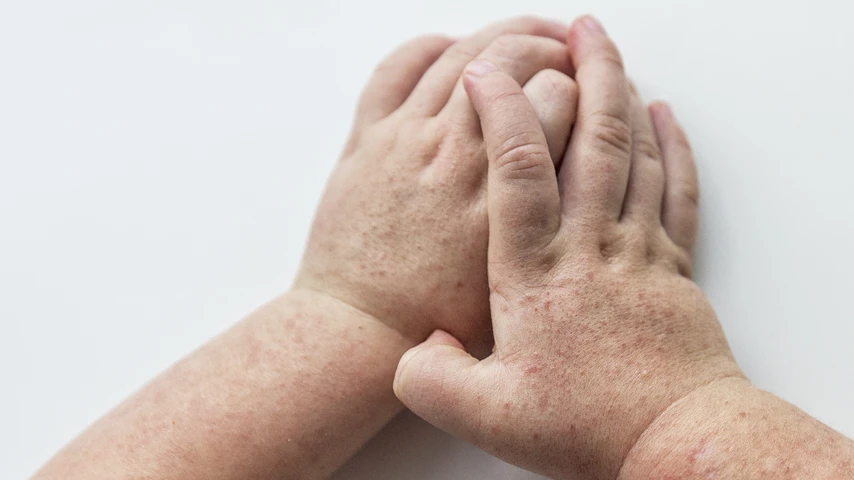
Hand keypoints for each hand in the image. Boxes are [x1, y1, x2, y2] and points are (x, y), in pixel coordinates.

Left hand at [294, 17, 580, 351]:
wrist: (359, 329)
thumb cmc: (435, 318)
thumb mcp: (518, 284)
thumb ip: (550, 229)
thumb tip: (580, 192)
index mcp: (501, 196)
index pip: (560, 100)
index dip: (587, 88)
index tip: (597, 93)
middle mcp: (457, 156)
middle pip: (517, 61)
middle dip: (555, 46)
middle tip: (572, 51)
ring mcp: (407, 140)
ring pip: (462, 54)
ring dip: (504, 34)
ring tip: (532, 34)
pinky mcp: (368, 139)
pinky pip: (397, 68)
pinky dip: (429, 47)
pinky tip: (453, 48)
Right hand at [392, 16, 742, 479]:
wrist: (675, 439)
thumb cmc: (587, 426)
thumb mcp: (488, 418)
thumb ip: (432, 380)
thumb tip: (413, 351)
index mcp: (536, 274)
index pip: (518, 172)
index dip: (501, 114)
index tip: (482, 74)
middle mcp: (589, 248)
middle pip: (591, 141)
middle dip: (583, 74)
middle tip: (578, 29)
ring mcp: (638, 251)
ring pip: (635, 155)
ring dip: (624, 95)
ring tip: (613, 53)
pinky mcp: (673, 265)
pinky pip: (675, 189)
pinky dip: (672, 146)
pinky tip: (665, 117)